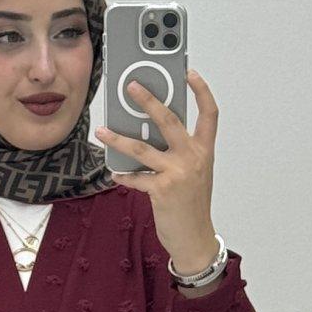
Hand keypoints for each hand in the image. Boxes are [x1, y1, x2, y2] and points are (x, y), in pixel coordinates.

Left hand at [94, 67, 218, 273]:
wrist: (195, 239)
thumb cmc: (191, 205)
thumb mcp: (194, 174)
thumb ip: (178, 153)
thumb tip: (150, 135)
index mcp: (204, 151)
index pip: (209, 114)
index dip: (201, 91)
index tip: (189, 73)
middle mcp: (193, 158)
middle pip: (169, 120)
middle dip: (148, 100)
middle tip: (131, 86)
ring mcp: (177, 173)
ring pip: (142, 148)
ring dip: (118, 138)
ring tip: (102, 130)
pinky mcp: (162, 190)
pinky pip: (136, 178)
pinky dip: (123, 176)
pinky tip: (114, 172)